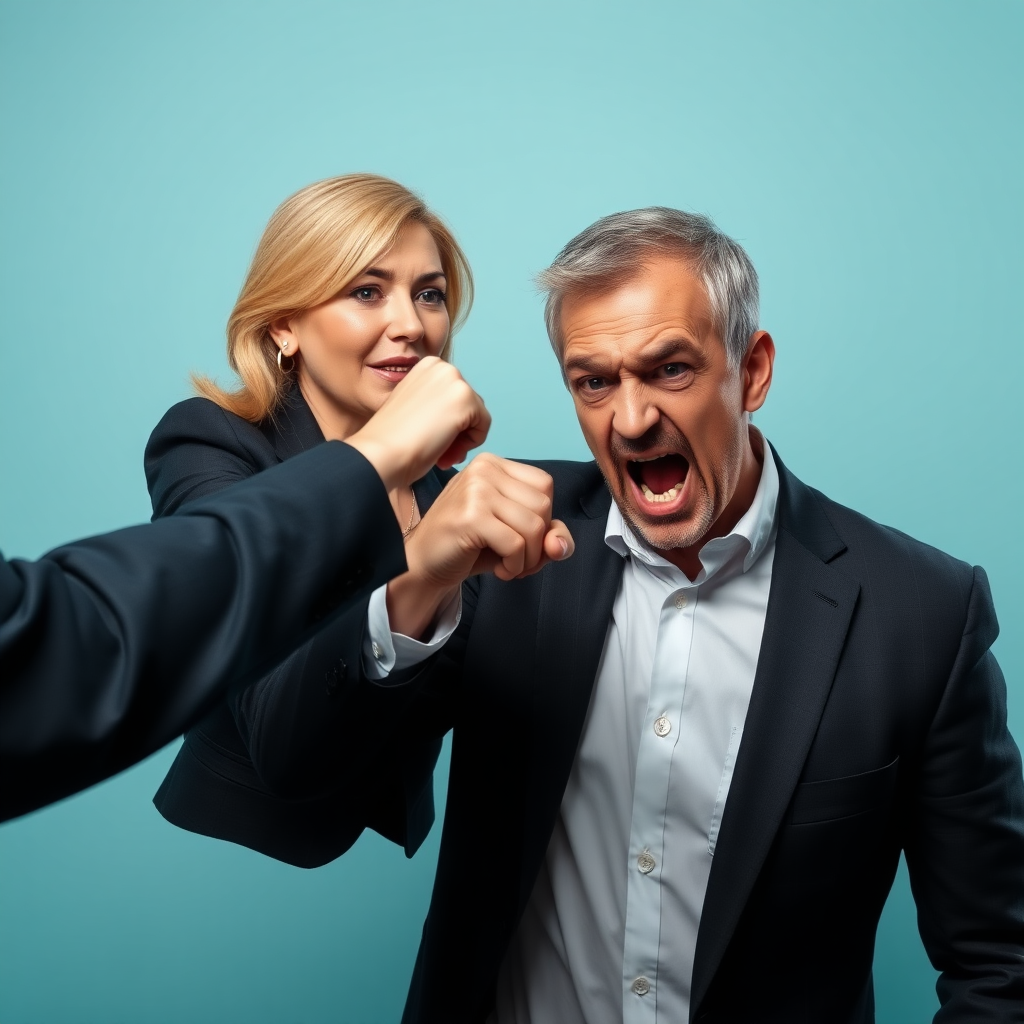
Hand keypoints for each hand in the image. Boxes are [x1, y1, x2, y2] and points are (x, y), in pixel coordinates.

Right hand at [345, 357, 489, 490]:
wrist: (380, 453)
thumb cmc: (391, 439)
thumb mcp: (415, 409)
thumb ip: (436, 404)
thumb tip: (458, 418)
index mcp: (427, 366)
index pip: (455, 396)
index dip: (446, 422)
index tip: (429, 438)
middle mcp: (442, 366)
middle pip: (470, 404)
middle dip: (457, 431)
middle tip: (437, 451)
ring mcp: (455, 380)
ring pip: (477, 415)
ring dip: (462, 439)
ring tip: (439, 453)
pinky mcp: (465, 398)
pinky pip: (484, 426)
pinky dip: (471, 444)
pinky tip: (446, 451)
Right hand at [386, 454, 574, 637]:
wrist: (424, 564)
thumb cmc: (469, 546)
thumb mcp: (515, 534)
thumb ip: (547, 535)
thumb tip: (561, 545)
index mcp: (493, 464)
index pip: (545, 485)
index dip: (543, 518)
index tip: (523, 539)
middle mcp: (484, 469)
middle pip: (543, 506)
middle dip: (539, 543)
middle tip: (517, 559)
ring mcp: (476, 490)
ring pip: (534, 527)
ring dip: (529, 558)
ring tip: (509, 565)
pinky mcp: (471, 517)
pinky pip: (516, 544)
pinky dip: (515, 566)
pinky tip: (500, 570)